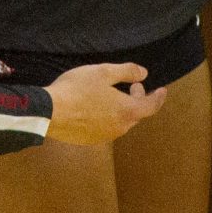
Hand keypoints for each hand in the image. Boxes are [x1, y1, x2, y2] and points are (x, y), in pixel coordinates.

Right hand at [42, 61, 167, 144]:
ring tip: (114, 96)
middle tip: (132, 87)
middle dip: (138, 100)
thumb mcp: (103, 72)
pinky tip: (97, 108)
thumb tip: (144, 74)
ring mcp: (104, 136)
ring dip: (123, 109)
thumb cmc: (78, 88)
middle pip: (136, 114)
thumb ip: (127, 72)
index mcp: (127, 111)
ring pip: (121, 122)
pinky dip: (109, 117)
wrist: (50, 112)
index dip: (158, 97)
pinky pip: (107, 128)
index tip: (162, 90)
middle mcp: (119, 128)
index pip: (151, 106)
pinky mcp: (90, 140)